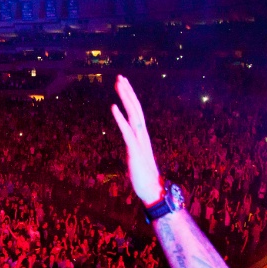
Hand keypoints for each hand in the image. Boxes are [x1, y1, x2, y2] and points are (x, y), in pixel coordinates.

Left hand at [110, 75, 162, 204]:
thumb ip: (133, 147)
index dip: (130, 98)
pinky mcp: (134, 150)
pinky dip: (120, 118)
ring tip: (118, 85)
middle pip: (136, 108)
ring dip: (125, 98)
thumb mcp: (136, 156)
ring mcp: (139, 141)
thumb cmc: (144, 175)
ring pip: (133, 115)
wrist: (153, 190)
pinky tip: (113, 107)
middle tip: (120, 77)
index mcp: (142, 135)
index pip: (137, 112)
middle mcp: (143, 135)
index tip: (124, 85)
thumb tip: (129, 142)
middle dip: (128, 92)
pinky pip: (126, 131)